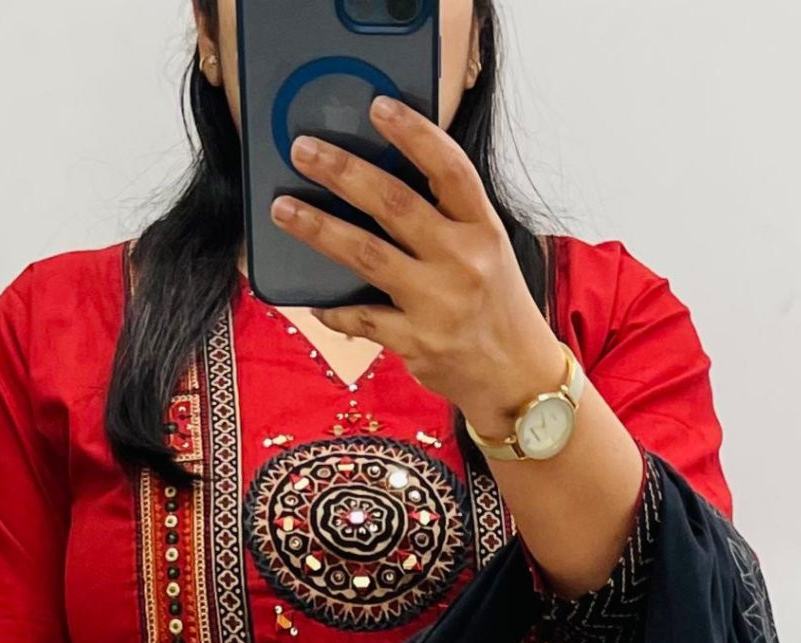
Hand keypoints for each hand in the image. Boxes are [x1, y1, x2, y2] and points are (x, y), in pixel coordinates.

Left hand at [274, 98, 565, 441]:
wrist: (517, 377)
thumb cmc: (493, 304)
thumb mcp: (486, 249)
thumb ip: (446, 217)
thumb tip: (380, 181)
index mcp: (483, 228)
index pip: (449, 168)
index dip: (413, 133)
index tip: (378, 107)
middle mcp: (463, 261)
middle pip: (395, 204)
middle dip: (344, 172)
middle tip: (303, 150)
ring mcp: (438, 303)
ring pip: (367, 255)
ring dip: (319, 229)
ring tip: (283, 209)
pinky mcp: (417, 343)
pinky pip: (362, 317)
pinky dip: (334, 308)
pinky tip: (312, 298)